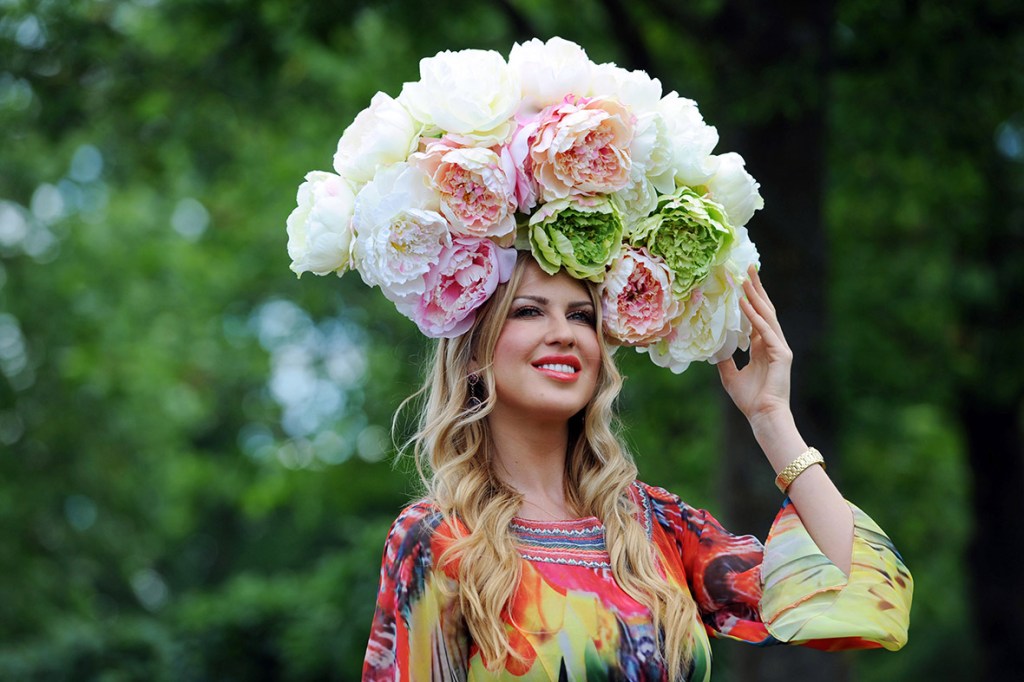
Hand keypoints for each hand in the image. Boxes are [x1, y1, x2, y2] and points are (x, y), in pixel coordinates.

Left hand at [716, 266, 793, 424]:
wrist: (763, 416)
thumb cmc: (750, 400)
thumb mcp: (730, 376)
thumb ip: (725, 359)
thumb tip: (714, 347)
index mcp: (763, 348)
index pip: (756, 318)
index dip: (749, 300)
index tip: (741, 283)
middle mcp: (773, 344)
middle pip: (764, 310)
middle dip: (756, 289)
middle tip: (748, 268)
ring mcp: (779, 347)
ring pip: (766, 315)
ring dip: (755, 296)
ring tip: (746, 278)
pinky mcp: (782, 353)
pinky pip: (765, 329)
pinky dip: (753, 316)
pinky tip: (743, 302)